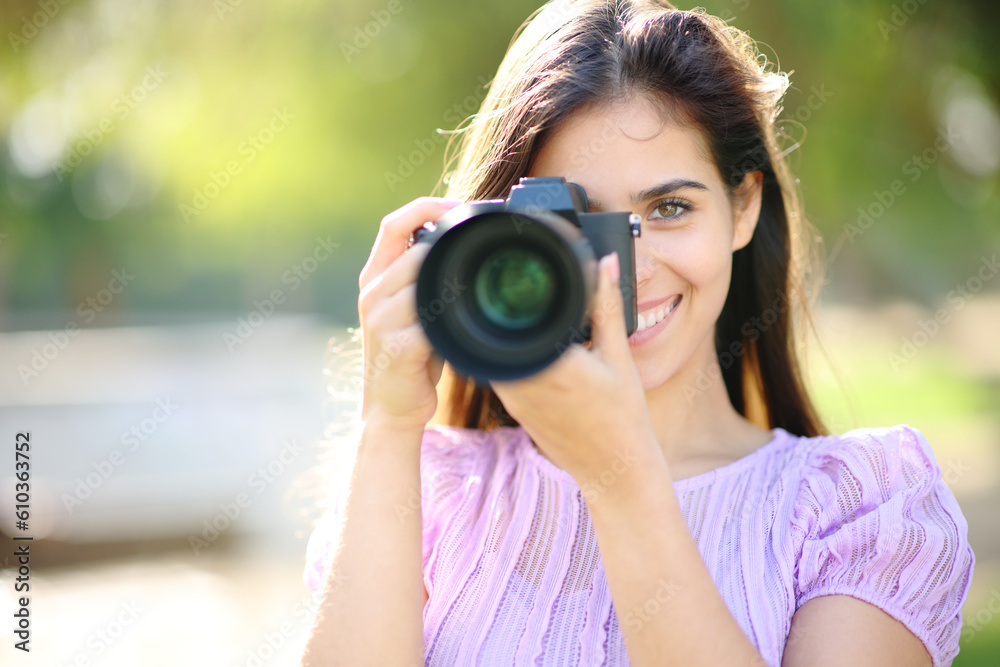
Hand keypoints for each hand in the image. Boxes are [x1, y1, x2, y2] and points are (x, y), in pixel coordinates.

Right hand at [357, 196, 463, 431]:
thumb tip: (462, 244)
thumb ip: (426, 277)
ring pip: (424, 278)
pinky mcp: (397, 347)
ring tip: (480, 285)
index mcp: (375, 278)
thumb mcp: (414, 308)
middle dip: (452, 242)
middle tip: (486, 242)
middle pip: (414, 247)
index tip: (461, 204)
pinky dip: (453, 317)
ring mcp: (381, 320)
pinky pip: (430, 320)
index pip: (393, 223)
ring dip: (455, 280)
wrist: (391, 408)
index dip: (427, 205)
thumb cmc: (412, 356)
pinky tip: (468, 321)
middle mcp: (372, 293)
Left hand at [490, 253, 660, 484]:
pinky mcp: (512, 407)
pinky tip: (534, 346)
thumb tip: (606, 262)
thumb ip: (607, 306)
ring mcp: (513, 396)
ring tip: (531, 315)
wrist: (615, 470)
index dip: (518, 289)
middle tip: (524, 284)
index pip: (520, 312)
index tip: (522, 272)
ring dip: (511, 331)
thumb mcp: (619, 356)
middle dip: (513, 306)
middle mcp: (524, 379)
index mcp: (551, 363)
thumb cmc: (624, 417)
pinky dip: (514, 353)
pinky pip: (502, 368)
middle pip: (502, 327)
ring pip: (497, 348)